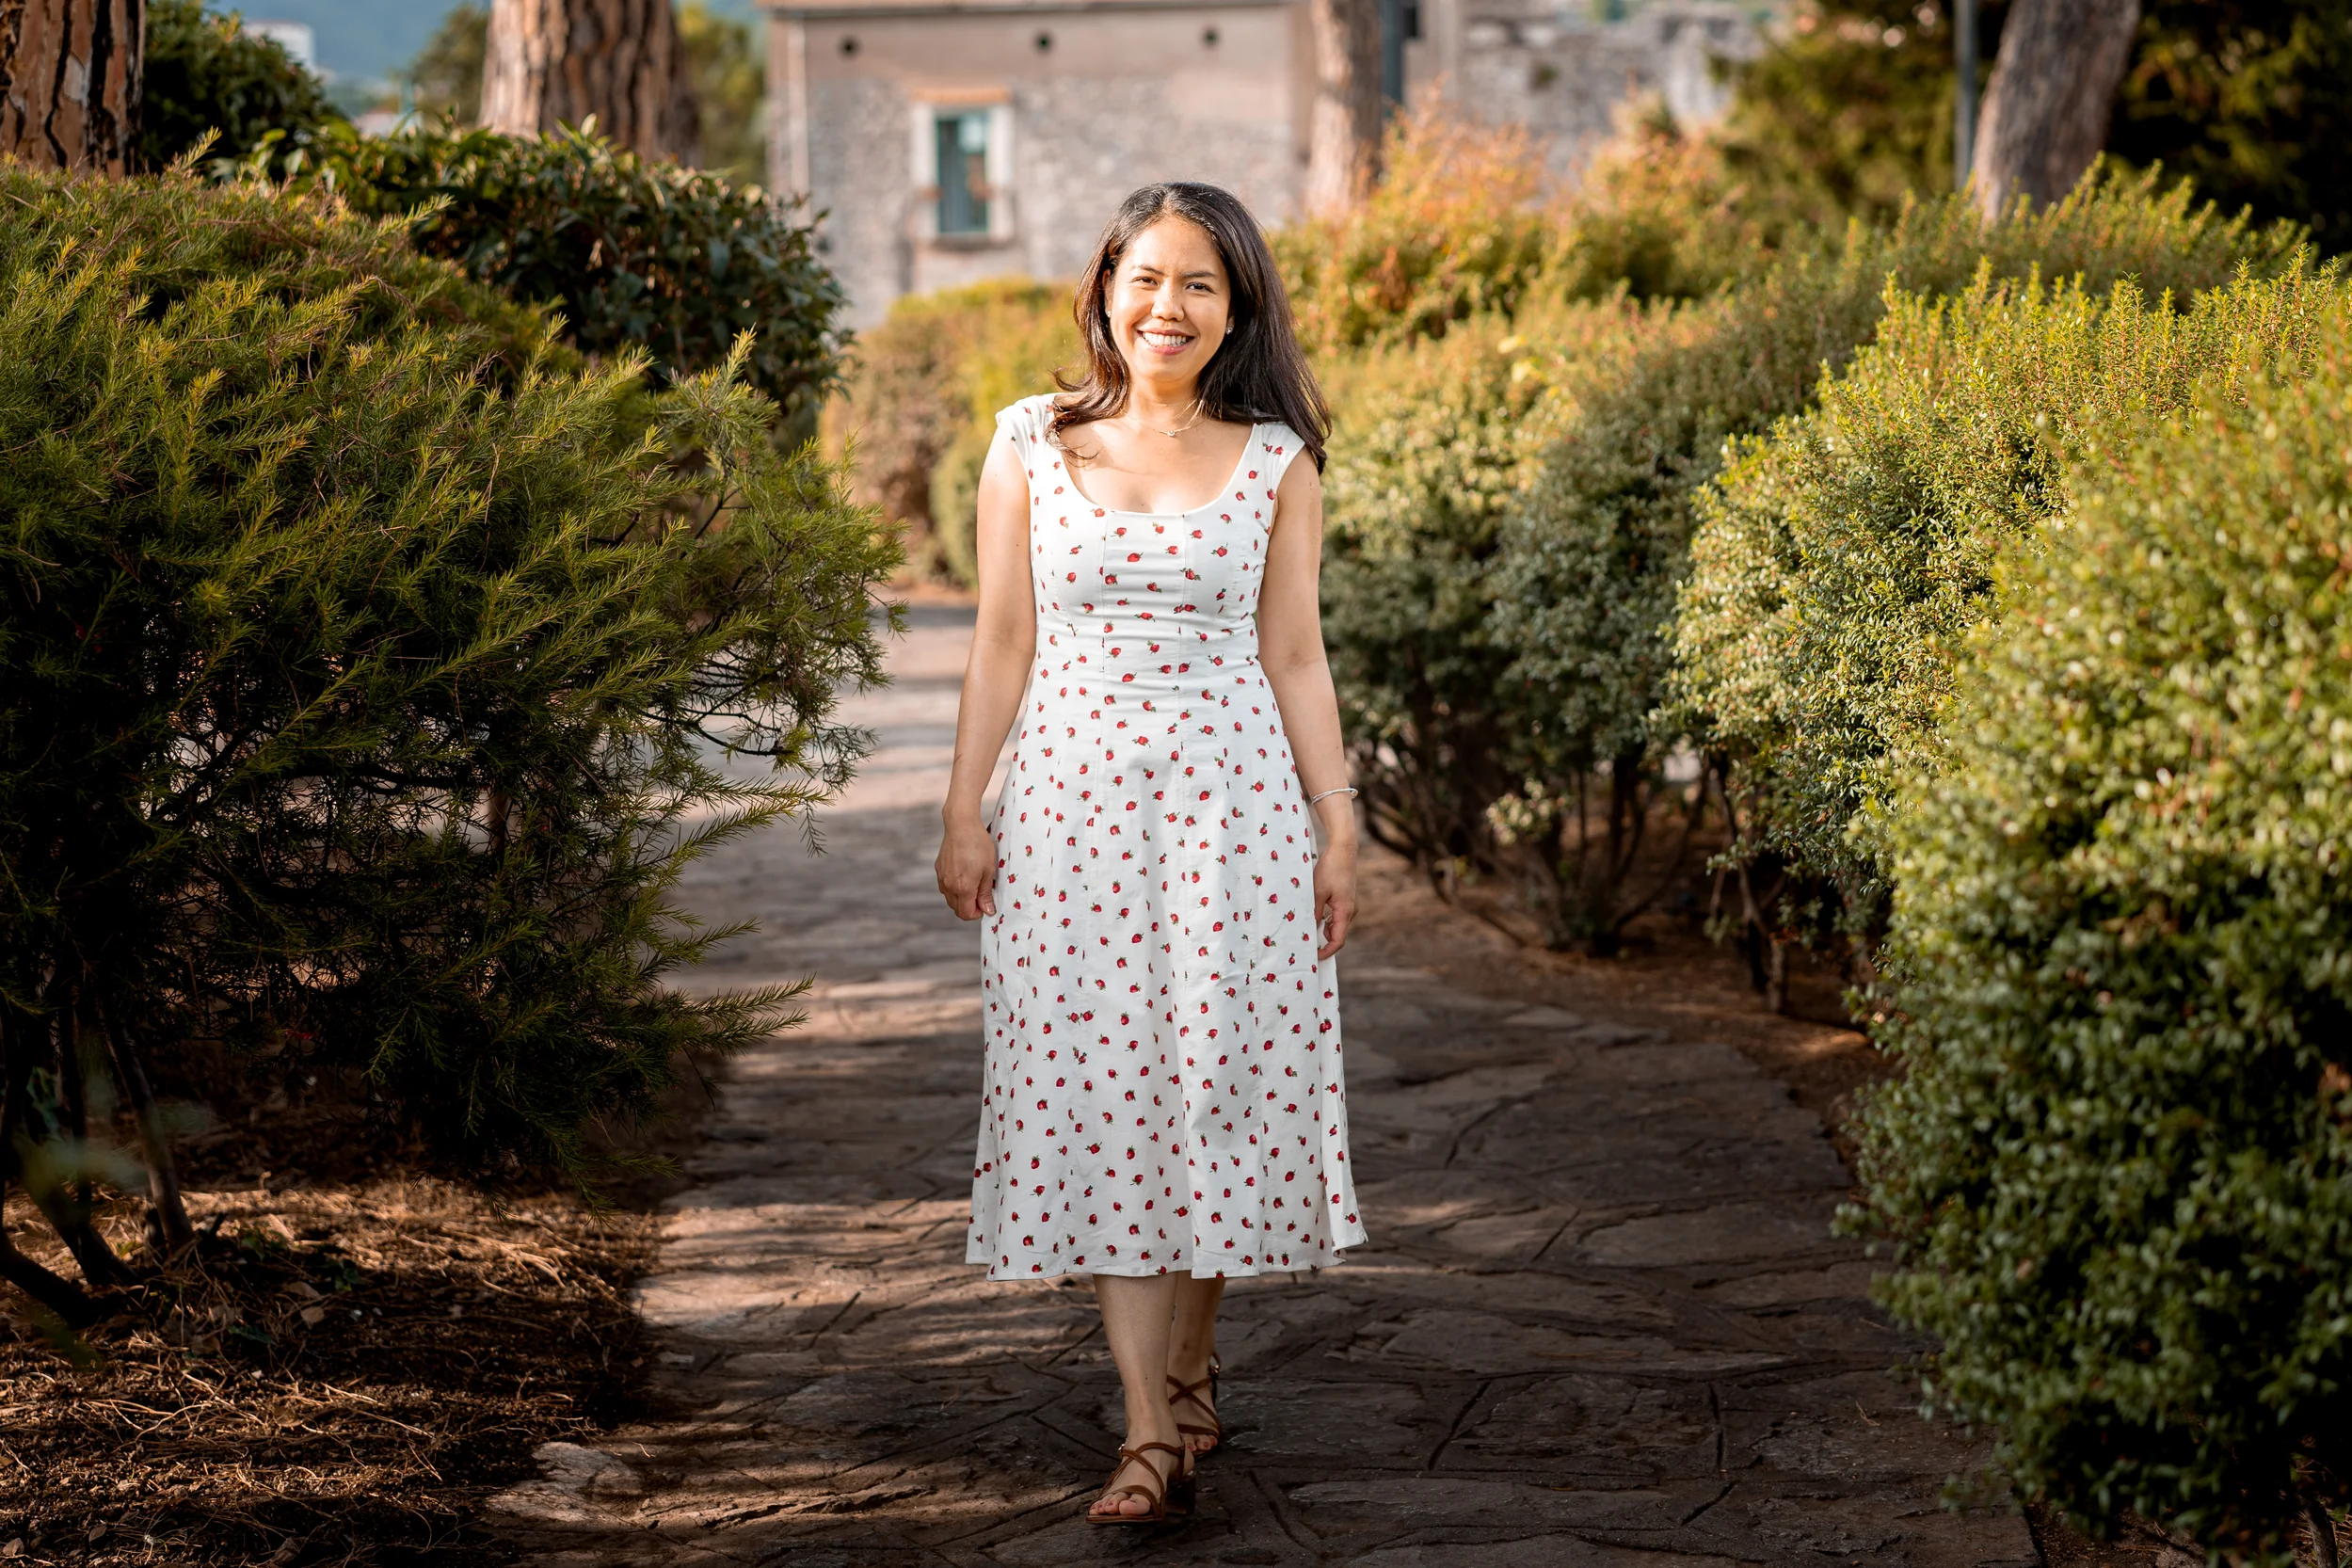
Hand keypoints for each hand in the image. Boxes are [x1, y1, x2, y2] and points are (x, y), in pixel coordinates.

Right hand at [936, 819, 999, 920]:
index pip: (966, 914)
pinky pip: (945, 887)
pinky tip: (964, 874)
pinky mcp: (938, 870)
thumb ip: (985, 893)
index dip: (977, 913)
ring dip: (962, 898)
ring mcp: (941, 878)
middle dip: (970, 907)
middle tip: (981, 894)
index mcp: (963, 888)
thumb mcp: (988, 870)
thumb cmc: (978, 845)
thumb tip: (988, 911)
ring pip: (950, 899)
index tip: (985, 904)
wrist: (961, 825)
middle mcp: (949, 886)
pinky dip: (954, 888)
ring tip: (974, 883)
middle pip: (957, 909)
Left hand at [1313, 838, 1356, 959]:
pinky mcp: (1345, 900)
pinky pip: (1336, 917)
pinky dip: (1326, 921)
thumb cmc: (1330, 869)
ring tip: (1307, 931)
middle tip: (1306, 946)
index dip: (1327, 951)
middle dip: (1323, 942)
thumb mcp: (1317, 892)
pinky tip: (1314, 917)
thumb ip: (1314, 912)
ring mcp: (1349, 906)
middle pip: (1337, 935)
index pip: (1338, 940)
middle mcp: (1350, 911)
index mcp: (1345, 911)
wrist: (1343, 851)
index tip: (1315, 956)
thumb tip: (1309, 929)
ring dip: (1323, 931)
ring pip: (1336, 925)